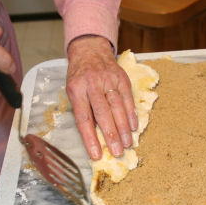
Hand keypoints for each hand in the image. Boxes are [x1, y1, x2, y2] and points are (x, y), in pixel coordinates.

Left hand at [66, 36, 137, 159]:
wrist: (90, 50)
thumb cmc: (79, 76)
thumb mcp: (73, 91)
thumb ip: (82, 110)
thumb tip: (94, 137)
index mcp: (76, 89)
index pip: (83, 118)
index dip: (90, 138)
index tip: (96, 154)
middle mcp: (92, 84)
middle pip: (102, 113)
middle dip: (111, 135)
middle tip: (117, 152)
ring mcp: (108, 79)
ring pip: (117, 106)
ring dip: (123, 127)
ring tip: (127, 143)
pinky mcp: (121, 78)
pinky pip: (127, 98)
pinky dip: (131, 113)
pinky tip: (133, 127)